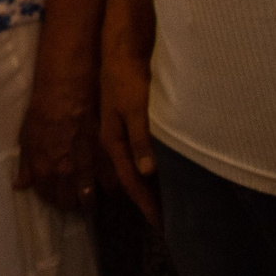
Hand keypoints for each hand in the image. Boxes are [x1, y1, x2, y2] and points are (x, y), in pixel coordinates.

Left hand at [16, 73, 97, 211]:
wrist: (65, 96)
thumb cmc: (42, 115)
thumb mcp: (26, 139)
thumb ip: (25, 166)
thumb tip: (20, 186)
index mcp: (43, 170)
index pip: (48, 197)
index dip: (51, 197)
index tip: (55, 193)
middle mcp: (65, 175)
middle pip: (69, 203)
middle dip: (70, 202)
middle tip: (72, 196)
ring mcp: (86, 169)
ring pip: (90, 200)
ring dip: (90, 201)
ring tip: (90, 197)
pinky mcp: (105, 160)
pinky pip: (111, 185)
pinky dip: (110, 190)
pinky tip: (107, 188)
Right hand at [99, 30, 158, 224]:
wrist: (119, 50)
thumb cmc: (127, 78)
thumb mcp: (134, 109)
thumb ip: (141, 139)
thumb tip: (146, 173)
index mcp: (113, 141)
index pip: (131, 181)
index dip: (145, 203)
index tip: (160, 225)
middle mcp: (113, 142)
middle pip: (128, 179)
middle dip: (142, 200)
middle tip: (162, 221)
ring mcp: (117, 133)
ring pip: (129, 169)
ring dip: (141, 188)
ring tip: (155, 204)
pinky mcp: (124, 125)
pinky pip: (133, 156)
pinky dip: (143, 171)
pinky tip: (150, 174)